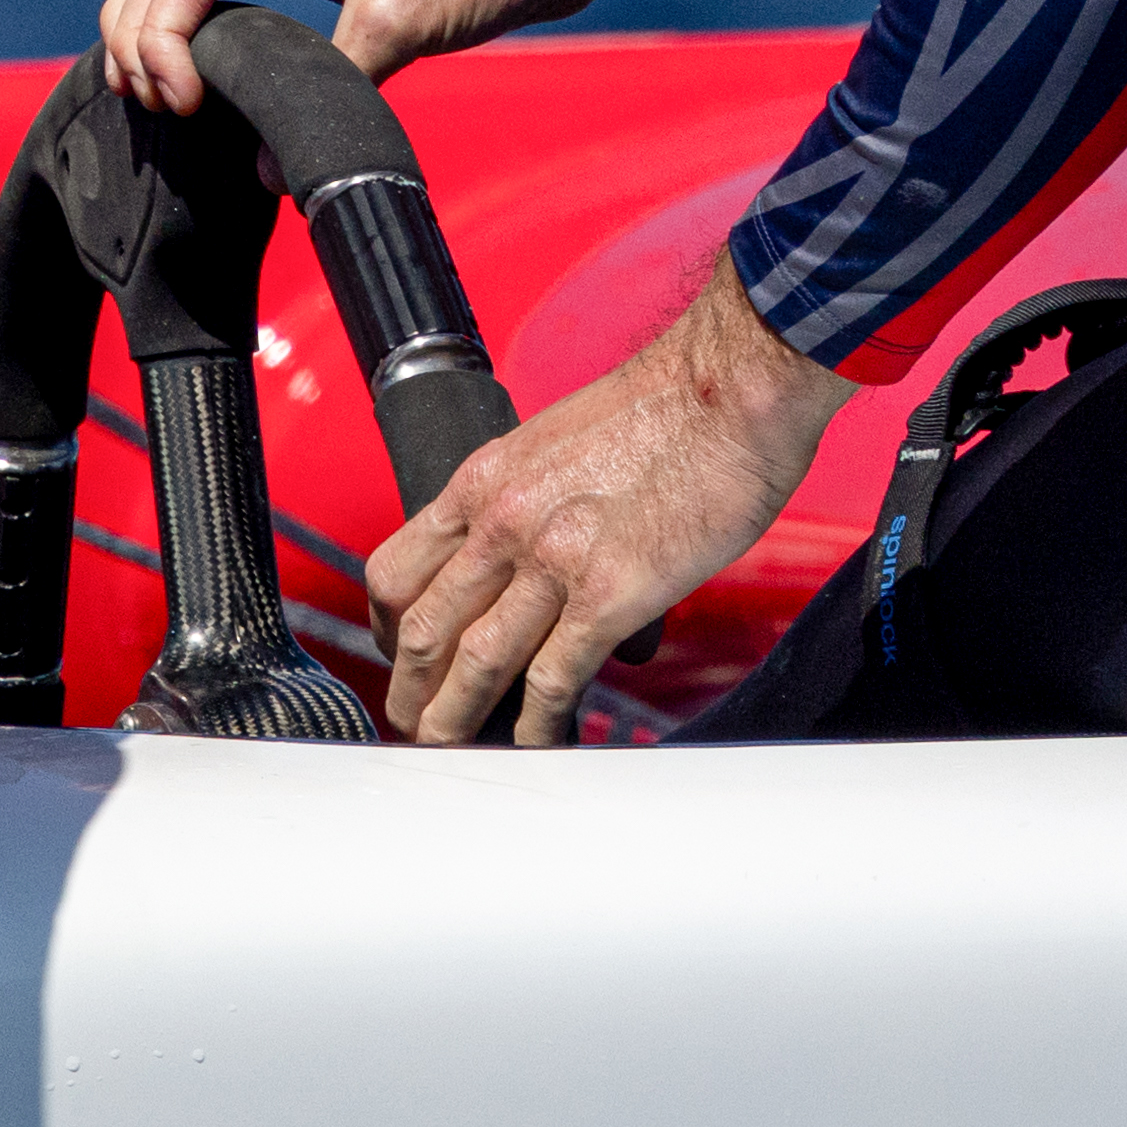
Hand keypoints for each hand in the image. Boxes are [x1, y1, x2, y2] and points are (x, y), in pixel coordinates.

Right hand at [101, 0, 639, 109]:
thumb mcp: (405, 19)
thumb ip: (330, 89)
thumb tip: (271, 170)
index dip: (163, 33)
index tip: (176, 100)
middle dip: (147, 34)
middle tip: (154, 109)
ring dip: (164, 31)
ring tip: (157, 101)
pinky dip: (204, 28)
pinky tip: (195, 78)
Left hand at [366, 262, 849, 745]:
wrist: (737, 380)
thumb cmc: (676, 399)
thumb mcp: (564, 435)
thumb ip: (535, 495)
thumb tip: (539, 550)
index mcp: (488, 479)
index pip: (397, 571)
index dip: (389, 628)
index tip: (404, 655)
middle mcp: (505, 522)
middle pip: (423, 631)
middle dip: (411, 691)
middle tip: (417, 720)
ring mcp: (554, 561)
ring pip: (474, 665)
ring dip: (456, 718)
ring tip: (456, 746)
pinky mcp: (612, 594)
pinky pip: (553, 679)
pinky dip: (537, 722)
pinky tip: (539, 737)